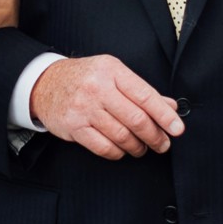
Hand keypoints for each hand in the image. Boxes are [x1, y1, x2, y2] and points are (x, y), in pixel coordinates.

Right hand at [30, 55, 183, 159]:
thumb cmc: (84, 78)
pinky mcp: (74, 127)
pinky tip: (122, 150)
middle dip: (155, 136)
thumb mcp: (113, 74)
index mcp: (112, 71)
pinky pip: (104, 147)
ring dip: (137, 147)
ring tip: (142, 148)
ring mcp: (84, 108)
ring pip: (122, 136)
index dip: (164, 115)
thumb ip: (141, 91)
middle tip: (162, 144)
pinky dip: (118, 152)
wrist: (45, 84)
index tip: (177, 129)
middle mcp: (98, 88)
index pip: (145, 95)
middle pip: (136, 119)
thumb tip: (170, 106)